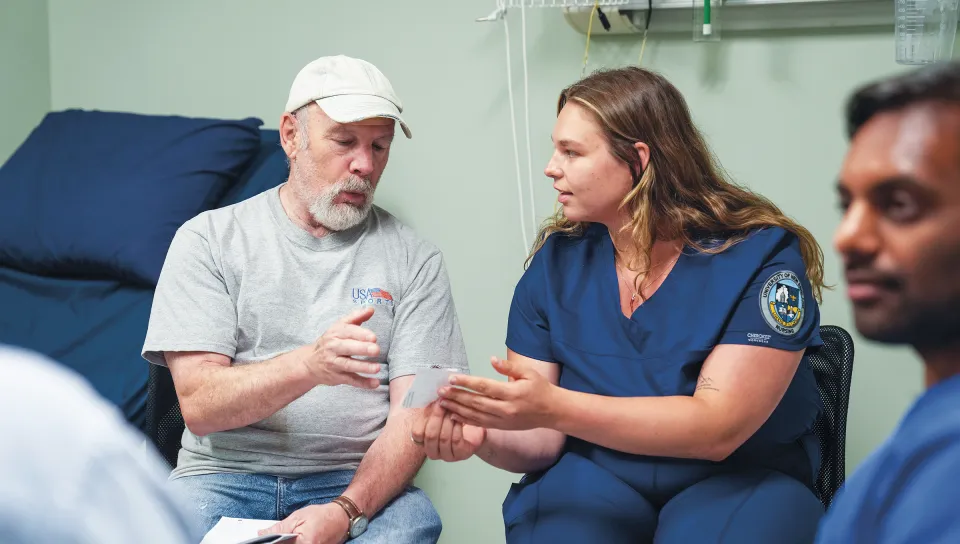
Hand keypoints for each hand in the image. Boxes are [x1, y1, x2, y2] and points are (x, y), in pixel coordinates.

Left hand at [258, 503, 349, 543]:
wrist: (340, 518)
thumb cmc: (322, 516)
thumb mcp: (298, 517)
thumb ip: (279, 528)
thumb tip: (262, 534)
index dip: (270, 542)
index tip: (262, 540)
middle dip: (279, 542)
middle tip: (278, 536)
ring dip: (285, 542)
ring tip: (289, 536)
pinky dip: (292, 543)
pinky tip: (292, 539)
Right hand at [302, 307, 381, 389]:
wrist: (309, 362)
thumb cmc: (330, 342)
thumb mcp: (339, 327)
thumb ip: (356, 317)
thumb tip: (371, 309)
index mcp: (335, 333)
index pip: (347, 332)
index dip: (360, 334)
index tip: (373, 337)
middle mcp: (333, 348)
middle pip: (347, 348)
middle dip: (362, 348)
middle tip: (376, 350)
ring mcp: (334, 363)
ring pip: (349, 365)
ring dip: (363, 367)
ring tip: (377, 368)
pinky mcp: (337, 377)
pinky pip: (351, 380)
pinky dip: (363, 383)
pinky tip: (375, 383)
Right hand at [412, 401, 485, 461]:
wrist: (475, 431)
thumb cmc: (454, 421)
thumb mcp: (440, 414)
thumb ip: (432, 408)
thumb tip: (431, 396)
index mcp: (423, 442)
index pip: (417, 433)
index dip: (424, 418)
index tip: (434, 403)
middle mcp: (432, 452)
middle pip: (430, 435)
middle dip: (437, 417)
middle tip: (443, 402)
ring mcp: (446, 456)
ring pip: (443, 437)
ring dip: (448, 420)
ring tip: (452, 408)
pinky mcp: (460, 455)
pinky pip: (456, 440)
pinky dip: (457, 427)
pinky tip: (459, 418)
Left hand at [438, 356, 558, 430]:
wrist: (552, 411)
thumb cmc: (540, 388)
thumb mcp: (528, 372)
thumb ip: (508, 367)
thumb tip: (491, 359)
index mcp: (512, 393)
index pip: (485, 387)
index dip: (467, 382)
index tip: (452, 378)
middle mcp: (506, 409)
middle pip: (476, 402)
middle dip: (456, 396)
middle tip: (440, 391)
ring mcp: (503, 420)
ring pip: (475, 415)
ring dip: (457, 409)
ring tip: (441, 403)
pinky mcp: (501, 427)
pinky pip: (480, 424)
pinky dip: (465, 420)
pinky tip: (453, 416)